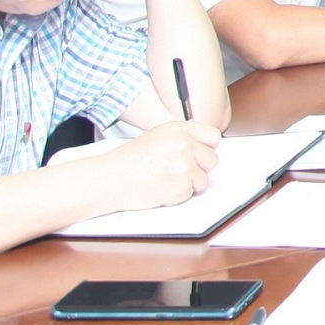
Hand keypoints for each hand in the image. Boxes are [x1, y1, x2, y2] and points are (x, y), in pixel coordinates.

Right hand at [104, 118, 221, 209]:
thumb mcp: (158, 136)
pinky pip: (190, 193)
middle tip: (176, 170)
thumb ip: (183, 137)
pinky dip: (178, 195)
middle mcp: (184, 145)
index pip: (213, 136)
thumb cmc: (129, 160)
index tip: (199, 154)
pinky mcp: (181, 186)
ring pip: (203, 180)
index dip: (206, 148)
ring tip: (165, 179)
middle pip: (211, 160)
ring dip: (188, 183)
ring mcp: (184, 166)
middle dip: (198, 168)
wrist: (111, 178)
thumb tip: (204, 146)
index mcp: (179, 129)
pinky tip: (161, 187)